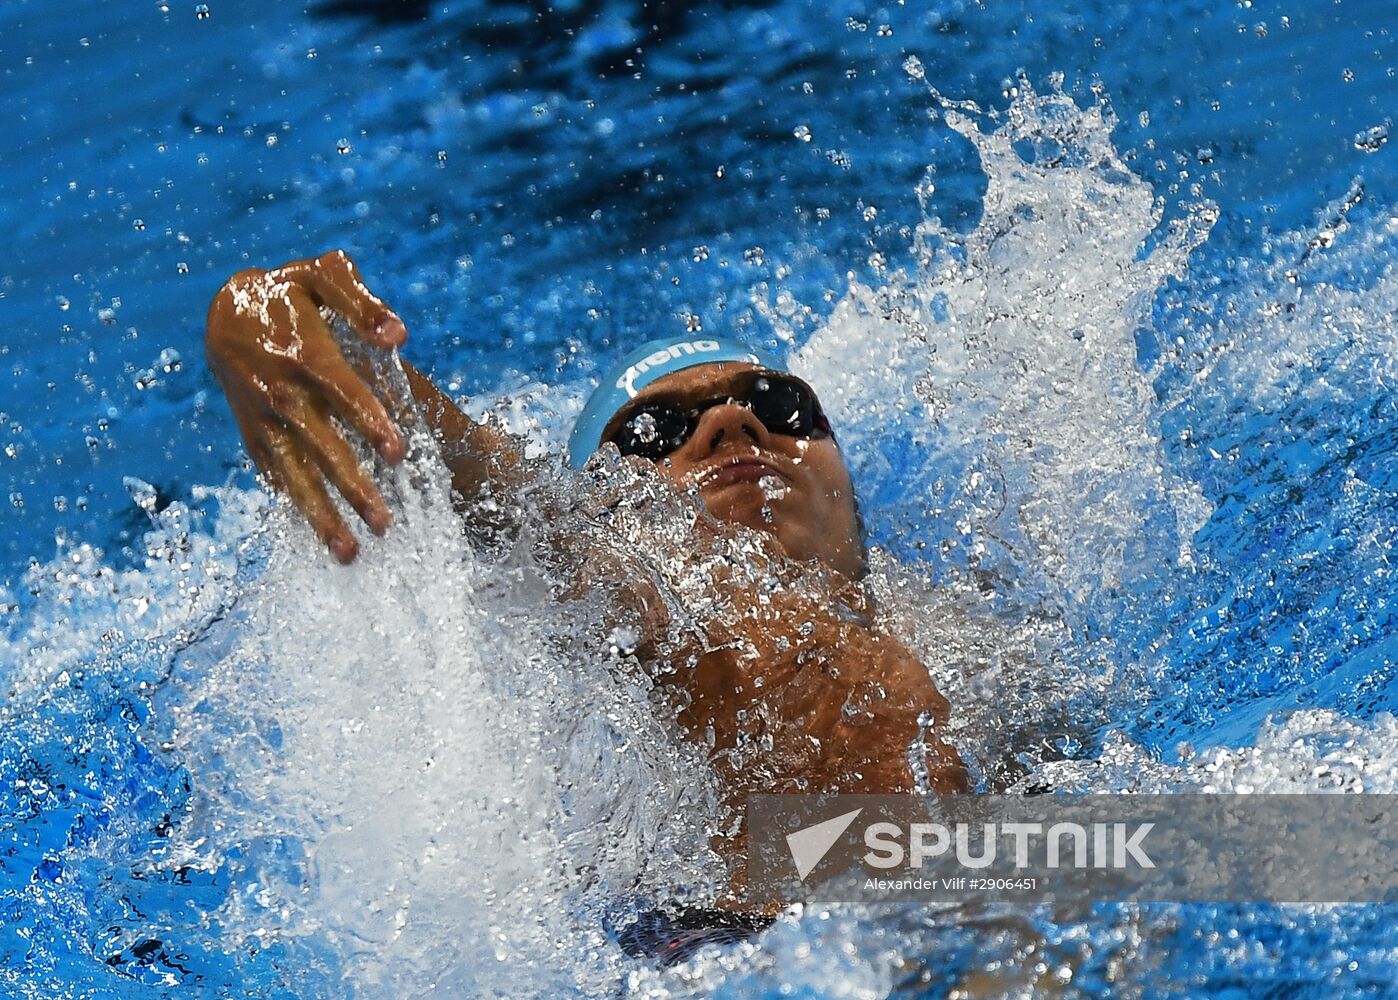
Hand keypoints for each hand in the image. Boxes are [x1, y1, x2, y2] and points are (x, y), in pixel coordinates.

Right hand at [205, 250, 408, 562]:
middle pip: (321, 447)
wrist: (225, 312)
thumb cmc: (288, 292)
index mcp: (305, 355)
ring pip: (294, 475)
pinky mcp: (253, 438)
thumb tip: (398, 334)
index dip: (370, 421)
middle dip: (352, 486)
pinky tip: (320, 542)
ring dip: (321, 517)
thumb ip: (362, 303)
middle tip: (384, 523)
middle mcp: (282, 394)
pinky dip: (296, 510)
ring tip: (351, 555)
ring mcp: (263, 421)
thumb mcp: (323, 275)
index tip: (398, 453)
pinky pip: (275, 478)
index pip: (343, 393)